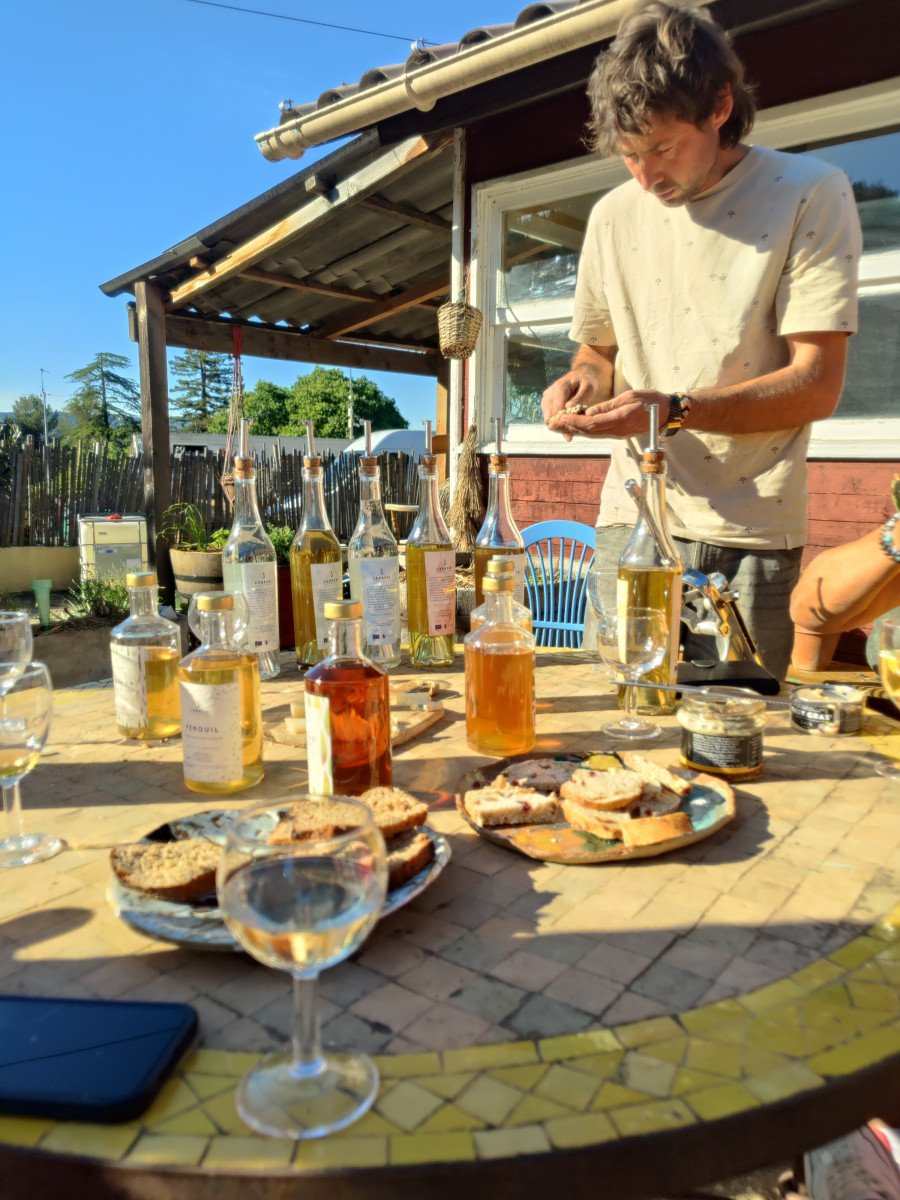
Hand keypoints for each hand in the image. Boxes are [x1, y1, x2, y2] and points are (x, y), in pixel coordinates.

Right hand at [541, 369, 602, 442]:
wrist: (579, 376)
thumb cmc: (586, 381)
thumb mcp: (588, 386)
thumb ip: (579, 397)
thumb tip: (568, 408)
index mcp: (559, 388)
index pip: (556, 409)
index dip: (562, 422)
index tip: (570, 434)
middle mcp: (549, 394)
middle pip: (549, 416)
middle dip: (559, 426)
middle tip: (570, 436)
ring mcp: (546, 399)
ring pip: (548, 419)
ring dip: (558, 426)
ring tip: (570, 432)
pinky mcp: (546, 404)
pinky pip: (549, 418)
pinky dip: (557, 424)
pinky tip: (567, 428)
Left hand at [548, 389, 669, 440]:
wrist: (667, 413)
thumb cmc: (651, 400)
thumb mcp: (629, 397)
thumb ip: (608, 406)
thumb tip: (588, 412)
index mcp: (619, 419)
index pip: (591, 423)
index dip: (573, 422)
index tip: (559, 419)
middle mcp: (617, 430)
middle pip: (588, 431)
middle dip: (568, 428)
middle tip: (551, 425)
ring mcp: (617, 433)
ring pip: (591, 434)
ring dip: (574, 430)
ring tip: (558, 427)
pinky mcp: (618, 433)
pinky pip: (598, 433)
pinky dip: (584, 430)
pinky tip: (574, 426)